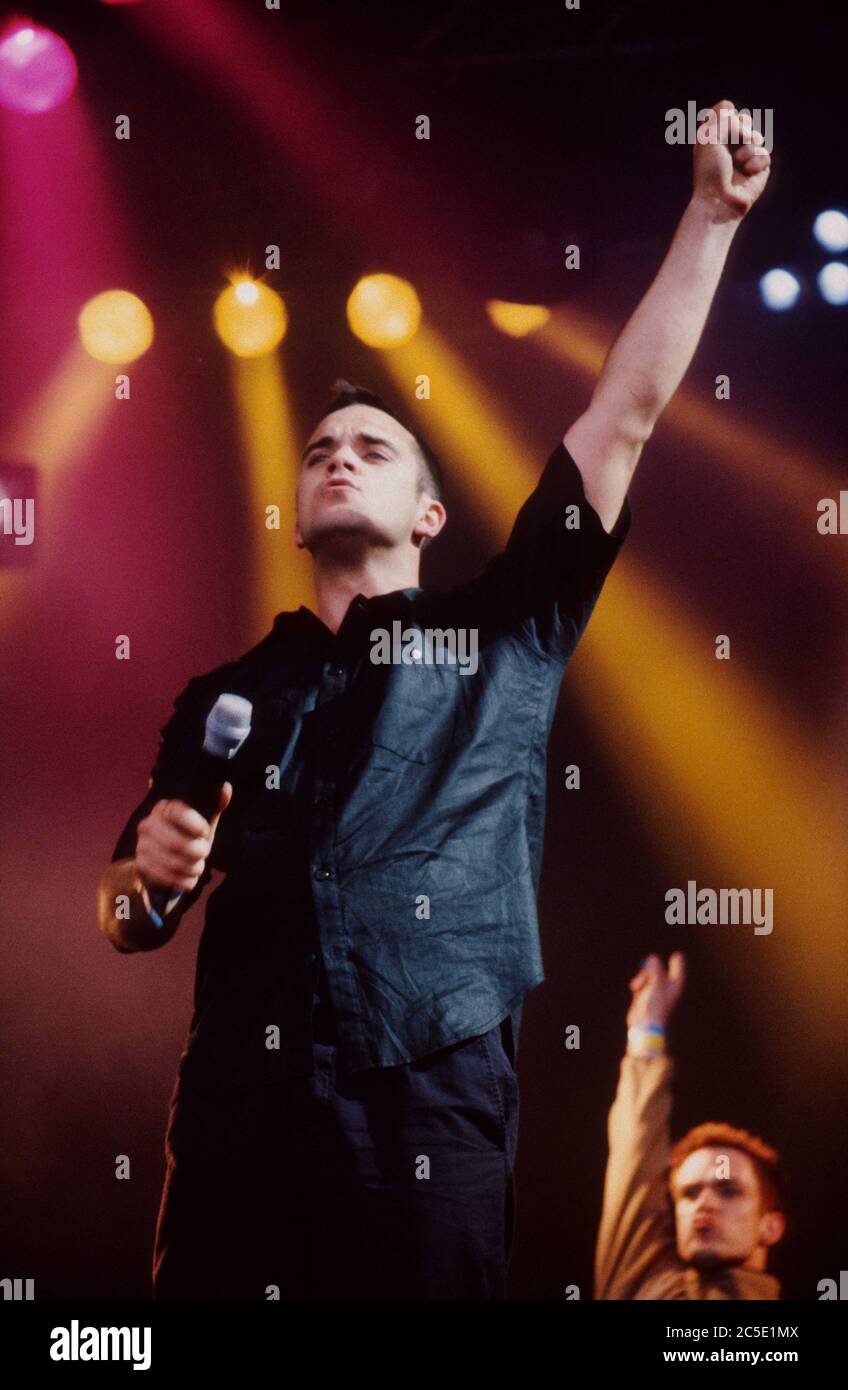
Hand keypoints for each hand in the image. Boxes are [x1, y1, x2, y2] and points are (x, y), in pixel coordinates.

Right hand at [135, 782, 231, 896]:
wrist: (162, 860)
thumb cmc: (187, 837)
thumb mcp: (201, 823)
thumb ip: (214, 807)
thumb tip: (226, 788)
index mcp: (163, 809)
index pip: (176, 812)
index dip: (195, 823)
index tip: (205, 832)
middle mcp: (148, 825)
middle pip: (176, 843)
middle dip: (198, 851)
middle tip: (205, 852)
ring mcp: (142, 846)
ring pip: (174, 863)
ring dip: (193, 868)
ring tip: (198, 866)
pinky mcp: (141, 865)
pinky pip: (167, 877)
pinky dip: (184, 880)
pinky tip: (189, 877)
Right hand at [626, 952, 685, 1029]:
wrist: (643, 1024)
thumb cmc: (654, 1007)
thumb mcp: (656, 985)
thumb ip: (655, 970)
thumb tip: (653, 958)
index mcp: (674, 987)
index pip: (678, 972)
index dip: (678, 964)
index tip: (677, 955)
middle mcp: (665, 987)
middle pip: (658, 969)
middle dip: (649, 970)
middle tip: (646, 975)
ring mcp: (654, 990)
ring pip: (647, 974)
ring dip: (641, 977)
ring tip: (635, 986)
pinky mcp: (644, 993)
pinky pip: (641, 981)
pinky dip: (637, 983)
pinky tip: (634, 988)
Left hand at [692, 99, 770, 218]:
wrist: (719, 200)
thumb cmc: (710, 171)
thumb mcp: (709, 137)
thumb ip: (722, 115)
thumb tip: (739, 116)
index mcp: (713, 137)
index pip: (727, 111)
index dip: (727, 116)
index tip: (719, 128)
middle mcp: (729, 146)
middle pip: (745, 119)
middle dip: (741, 128)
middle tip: (735, 140)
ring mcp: (745, 157)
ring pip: (757, 137)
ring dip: (747, 148)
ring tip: (738, 162)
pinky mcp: (758, 170)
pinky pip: (764, 155)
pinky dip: (755, 162)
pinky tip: (746, 173)